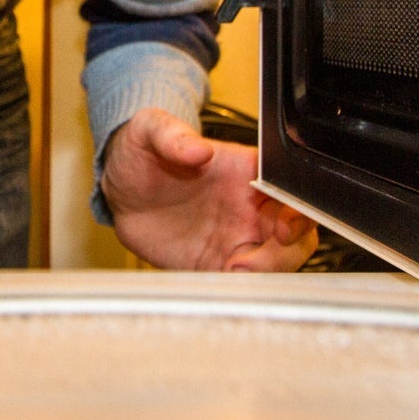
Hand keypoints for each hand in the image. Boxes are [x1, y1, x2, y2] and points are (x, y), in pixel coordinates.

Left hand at [100, 108, 315, 271]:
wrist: (120, 191)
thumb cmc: (142, 153)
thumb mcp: (149, 131)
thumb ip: (172, 136)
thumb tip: (198, 149)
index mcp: (248, 172)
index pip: (292, 190)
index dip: (298, 211)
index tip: (281, 227)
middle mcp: (251, 208)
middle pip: (297, 235)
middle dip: (286, 253)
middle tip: (248, 262)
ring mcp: (237, 238)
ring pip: (277, 263)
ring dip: (265, 274)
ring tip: (231, 274)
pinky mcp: (217, 264)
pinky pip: (243, 283)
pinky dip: (240, 288)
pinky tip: (218, 282)